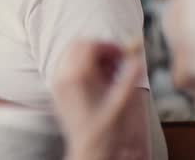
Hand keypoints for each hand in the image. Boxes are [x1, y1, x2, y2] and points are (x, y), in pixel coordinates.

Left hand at [53, 42, 142, 159]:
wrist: (89, 151)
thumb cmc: (106, 131)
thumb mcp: (123, 102)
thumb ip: (130, 77)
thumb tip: (137, 57)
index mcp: (77, 77)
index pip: (88, 45)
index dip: (108, 46)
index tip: (122, 55)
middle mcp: (62, 77)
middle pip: (77, 46)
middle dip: (99, 50)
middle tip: (117, 63)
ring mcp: (57, 84)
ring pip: (72, 56)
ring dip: (92, 58)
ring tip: (110, 74)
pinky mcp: (58, 91)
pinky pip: (68, 68)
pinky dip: (83, 68)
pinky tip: (99, 82)